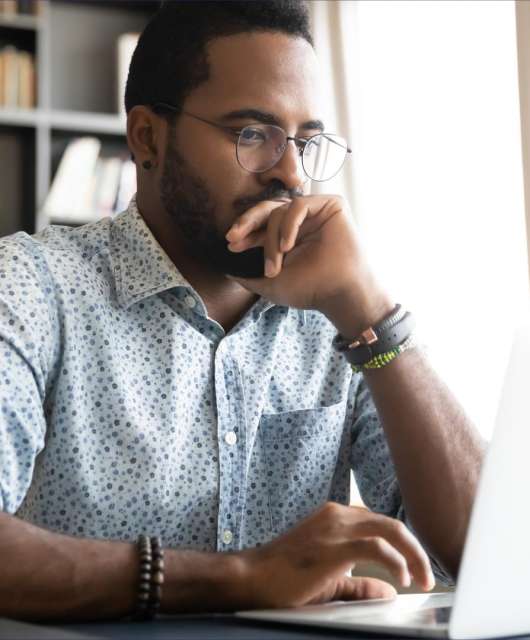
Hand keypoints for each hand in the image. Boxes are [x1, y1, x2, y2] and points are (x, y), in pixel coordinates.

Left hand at [225, 195, 393, 337]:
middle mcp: (301, 222)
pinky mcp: (331, 205)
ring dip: (272, 239)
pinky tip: (288, 245)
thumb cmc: (310, 290)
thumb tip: (227, 272)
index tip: (231, 245)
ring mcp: (315, 213)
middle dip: (247, 223)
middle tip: (233, 237)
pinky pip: (299, 205)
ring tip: (277, 264)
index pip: (261, 225)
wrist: (338, 293)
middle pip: (267, 210)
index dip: (245, 232)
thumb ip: (248, 277)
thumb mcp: (270, 285)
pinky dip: (289, 224)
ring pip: (280, 211)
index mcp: (288, 236)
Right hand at [236, 502, 434, 609]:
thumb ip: (359, 583)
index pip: (380, 524)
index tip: (417, 567)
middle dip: (416, 549)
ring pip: (390, 530)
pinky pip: (376, 547)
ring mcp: (336, 527)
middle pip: (391, 524)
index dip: (404, 545)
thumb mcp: (329, 580)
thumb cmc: (284, 577)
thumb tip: (389, 591)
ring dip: (413, 556)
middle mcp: (338, 515)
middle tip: (427, 576)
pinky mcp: (334, 546)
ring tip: (421, 579)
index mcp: (336, 517)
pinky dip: (396, 562)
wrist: (252, 577)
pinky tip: (402, 578)